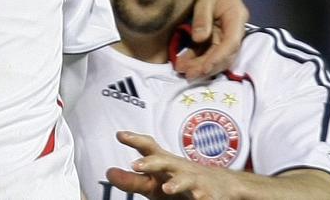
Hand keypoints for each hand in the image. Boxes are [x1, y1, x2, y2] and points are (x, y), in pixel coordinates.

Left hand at [107, 131, 238, 199]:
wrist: (222, 185)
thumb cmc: (178, 182)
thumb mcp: (154, 183)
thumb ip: (132, 180)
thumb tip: (108, 172)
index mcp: (163, 164)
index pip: (148, 147)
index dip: (135, 140)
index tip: (120, 135)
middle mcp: (177, 168)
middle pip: (163, 161)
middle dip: (150, 163)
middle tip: (135, 165)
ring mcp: (194, 181)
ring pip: (186, 180)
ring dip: (176, 183)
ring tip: (167, 189)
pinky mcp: (208, 194)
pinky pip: (205, 197)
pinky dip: (202, 198)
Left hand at [173, 0, 246, 78]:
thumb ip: (202, 16)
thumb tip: (199, 39)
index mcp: (236, 16)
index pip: (231, 43)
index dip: (218, 58)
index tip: (203, 69)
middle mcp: (234, 28)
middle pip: (225, 54)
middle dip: (207, 67)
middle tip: (188, 75)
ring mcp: (225, 33)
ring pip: (217, 55)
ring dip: (201, 66)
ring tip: (182, 71)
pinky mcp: (215, 35)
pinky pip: (208, 51)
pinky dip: (197, 59)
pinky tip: (183, 64)